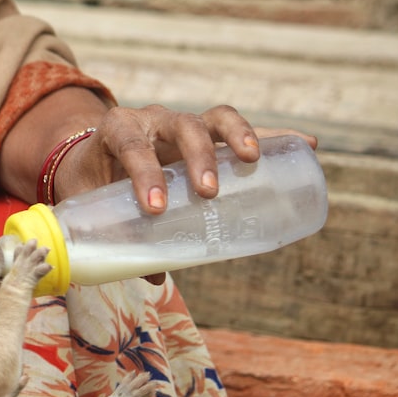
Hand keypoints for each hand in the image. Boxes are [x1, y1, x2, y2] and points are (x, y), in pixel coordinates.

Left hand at [58, 103, 316, 283]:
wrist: (93, 160)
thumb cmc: (91, 184)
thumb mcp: (92, 205)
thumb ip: (116, 237)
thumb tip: (154, 277)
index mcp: (118, 130)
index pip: (131, 143)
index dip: (145, 172)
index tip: (155, 206)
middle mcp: (153, 119)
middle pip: (181, 125)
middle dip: (197, 156)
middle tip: (207, 191)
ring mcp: (184, 124)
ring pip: (215, 119)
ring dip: (238, 135)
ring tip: (253, 158)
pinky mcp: (209, 136)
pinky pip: (243, 132)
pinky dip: (275, 136)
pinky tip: (306, 143)